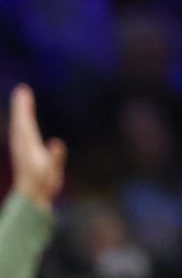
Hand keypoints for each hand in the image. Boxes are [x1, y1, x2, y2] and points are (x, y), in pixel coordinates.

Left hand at [9, 85, 65, 211]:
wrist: (31, 196)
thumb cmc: (43, 184)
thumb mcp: (51, 173)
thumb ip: (54, 157)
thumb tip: (57, 142)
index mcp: (28, 145)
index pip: (25, 122)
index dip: (24, 108)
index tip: (23, 92)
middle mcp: (22, 144)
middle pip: (20, 121)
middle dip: (20, 106)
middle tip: (21, 90)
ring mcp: (22, 147)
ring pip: (19, 125)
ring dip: (20, 111)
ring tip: (22, 97)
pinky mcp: (24, 150)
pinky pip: (22, 130)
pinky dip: (23, 120)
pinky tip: (25, 117)